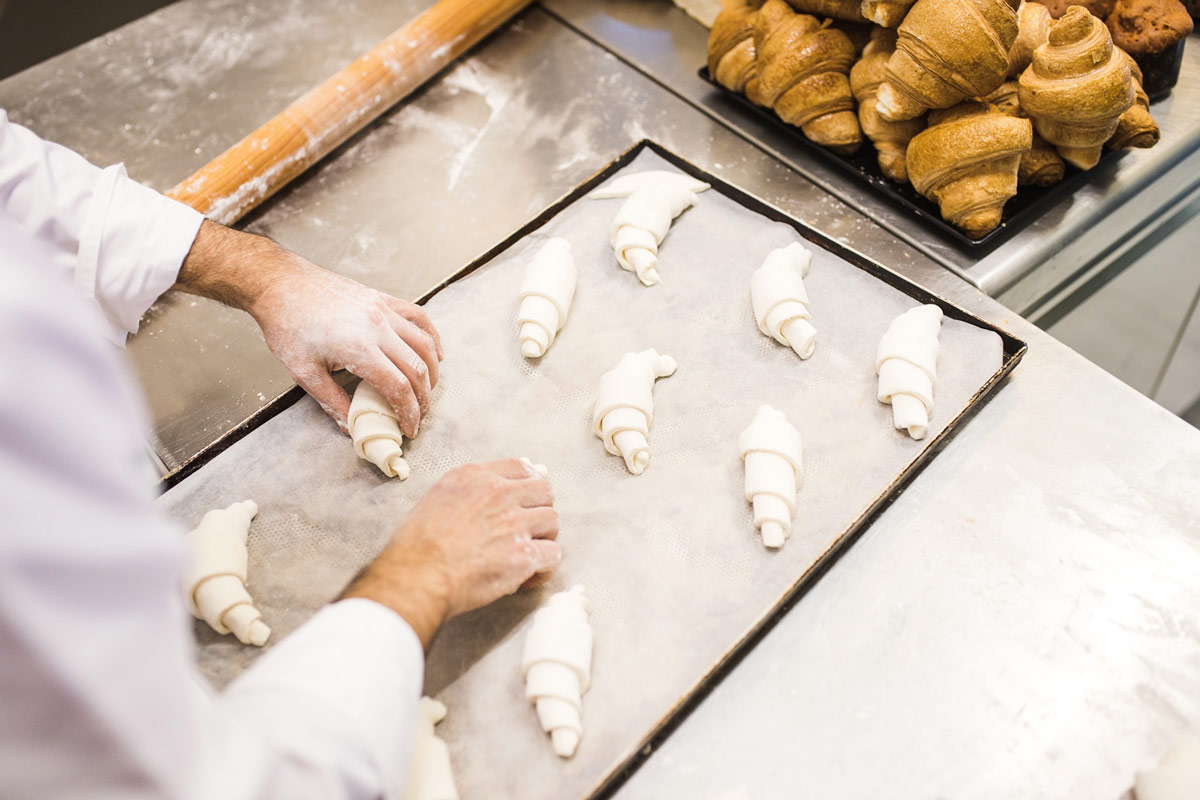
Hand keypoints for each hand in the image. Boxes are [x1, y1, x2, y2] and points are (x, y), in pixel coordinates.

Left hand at [174, 221, 441, 435]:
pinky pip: (419, 318)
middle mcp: (378, 328)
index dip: (409, 413)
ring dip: (432, 372)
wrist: (281, 284)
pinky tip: (434, 352)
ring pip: (424, 345)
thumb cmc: (288, 326)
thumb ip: (332, 402)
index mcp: (359, 349)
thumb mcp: (304, 372)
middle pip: (418, 369)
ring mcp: (384, 311)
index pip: (399, 388)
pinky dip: (432, 338)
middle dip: (423, 399)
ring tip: (427, 391)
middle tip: (418, 416)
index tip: (409, 429)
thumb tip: (352, 427)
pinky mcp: (383, 299)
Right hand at [344, 459, 560, 648]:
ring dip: (543, 538)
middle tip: (530, 529)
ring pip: (552, 521)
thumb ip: (465, 493)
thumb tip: (484, 497)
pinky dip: (544, 568)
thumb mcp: (434, 500)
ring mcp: (514, 522)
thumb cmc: (415, 547)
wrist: (417, 577)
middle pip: (544, 491)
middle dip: (540, 509)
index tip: (528, 497)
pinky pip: (553, 555)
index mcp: (474, 477)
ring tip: (528, 555)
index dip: (529, 483)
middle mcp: (498, 494)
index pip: (520, 467)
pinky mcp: (524, 554)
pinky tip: (528, 577)